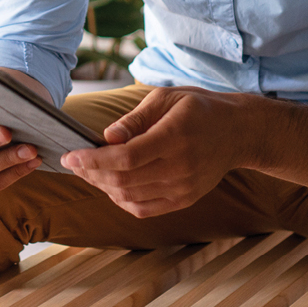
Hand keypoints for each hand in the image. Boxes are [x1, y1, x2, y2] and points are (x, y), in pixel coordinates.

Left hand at [60, 86, 246, 217]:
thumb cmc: (198, 108)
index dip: (94, 160)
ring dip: (103, 187)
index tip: (70, 156)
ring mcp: (183, 188)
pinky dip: (121, 199)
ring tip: (88, 171)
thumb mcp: (166, 97)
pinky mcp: (184, 199)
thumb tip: (107, 137)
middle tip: (74, 162)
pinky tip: (110, 184)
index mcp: (175, 137)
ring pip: (131, 198)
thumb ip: (135, 119)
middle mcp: (180, 167)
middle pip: (124, 181)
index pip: (126, 158)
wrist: (237, 131)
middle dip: (91, 174)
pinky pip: (144, 208)